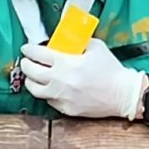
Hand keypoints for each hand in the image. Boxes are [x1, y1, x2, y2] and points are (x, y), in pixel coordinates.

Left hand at [20, 38, 146, 120]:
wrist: (123, 94)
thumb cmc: (111, 69)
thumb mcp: (95, 47)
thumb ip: (77, 42)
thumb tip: (64, 39)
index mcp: (66, 63)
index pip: (38, 54)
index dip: (28, 50)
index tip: (26, 48)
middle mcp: (60, 81)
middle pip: (30, 72)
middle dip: (25, 64)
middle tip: (26, 61)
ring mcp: (61, 97)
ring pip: (34, 90)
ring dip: (30, 81)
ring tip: (33, 76)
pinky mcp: (65, 109)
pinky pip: (48, 100)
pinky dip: (46, 93)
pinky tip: (49, 87)